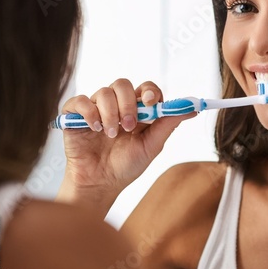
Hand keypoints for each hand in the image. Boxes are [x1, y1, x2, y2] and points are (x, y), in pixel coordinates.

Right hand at [58, 79, 192, 211]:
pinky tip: (95, 129)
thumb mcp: (151, 146)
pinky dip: (89, 112)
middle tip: (129, 126)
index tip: (150, 102)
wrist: (100, 184)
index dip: (149, 91)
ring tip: (111, 134)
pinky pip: (80, 101)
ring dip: (110, 113)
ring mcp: (96, 108)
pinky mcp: (75, 115)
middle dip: (128, 104)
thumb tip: (192, 109)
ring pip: (104, 92)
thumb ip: (168, 125)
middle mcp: (117, 105)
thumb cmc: (126, 166)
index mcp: (137, 111)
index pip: (145, 88)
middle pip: (123, 84)